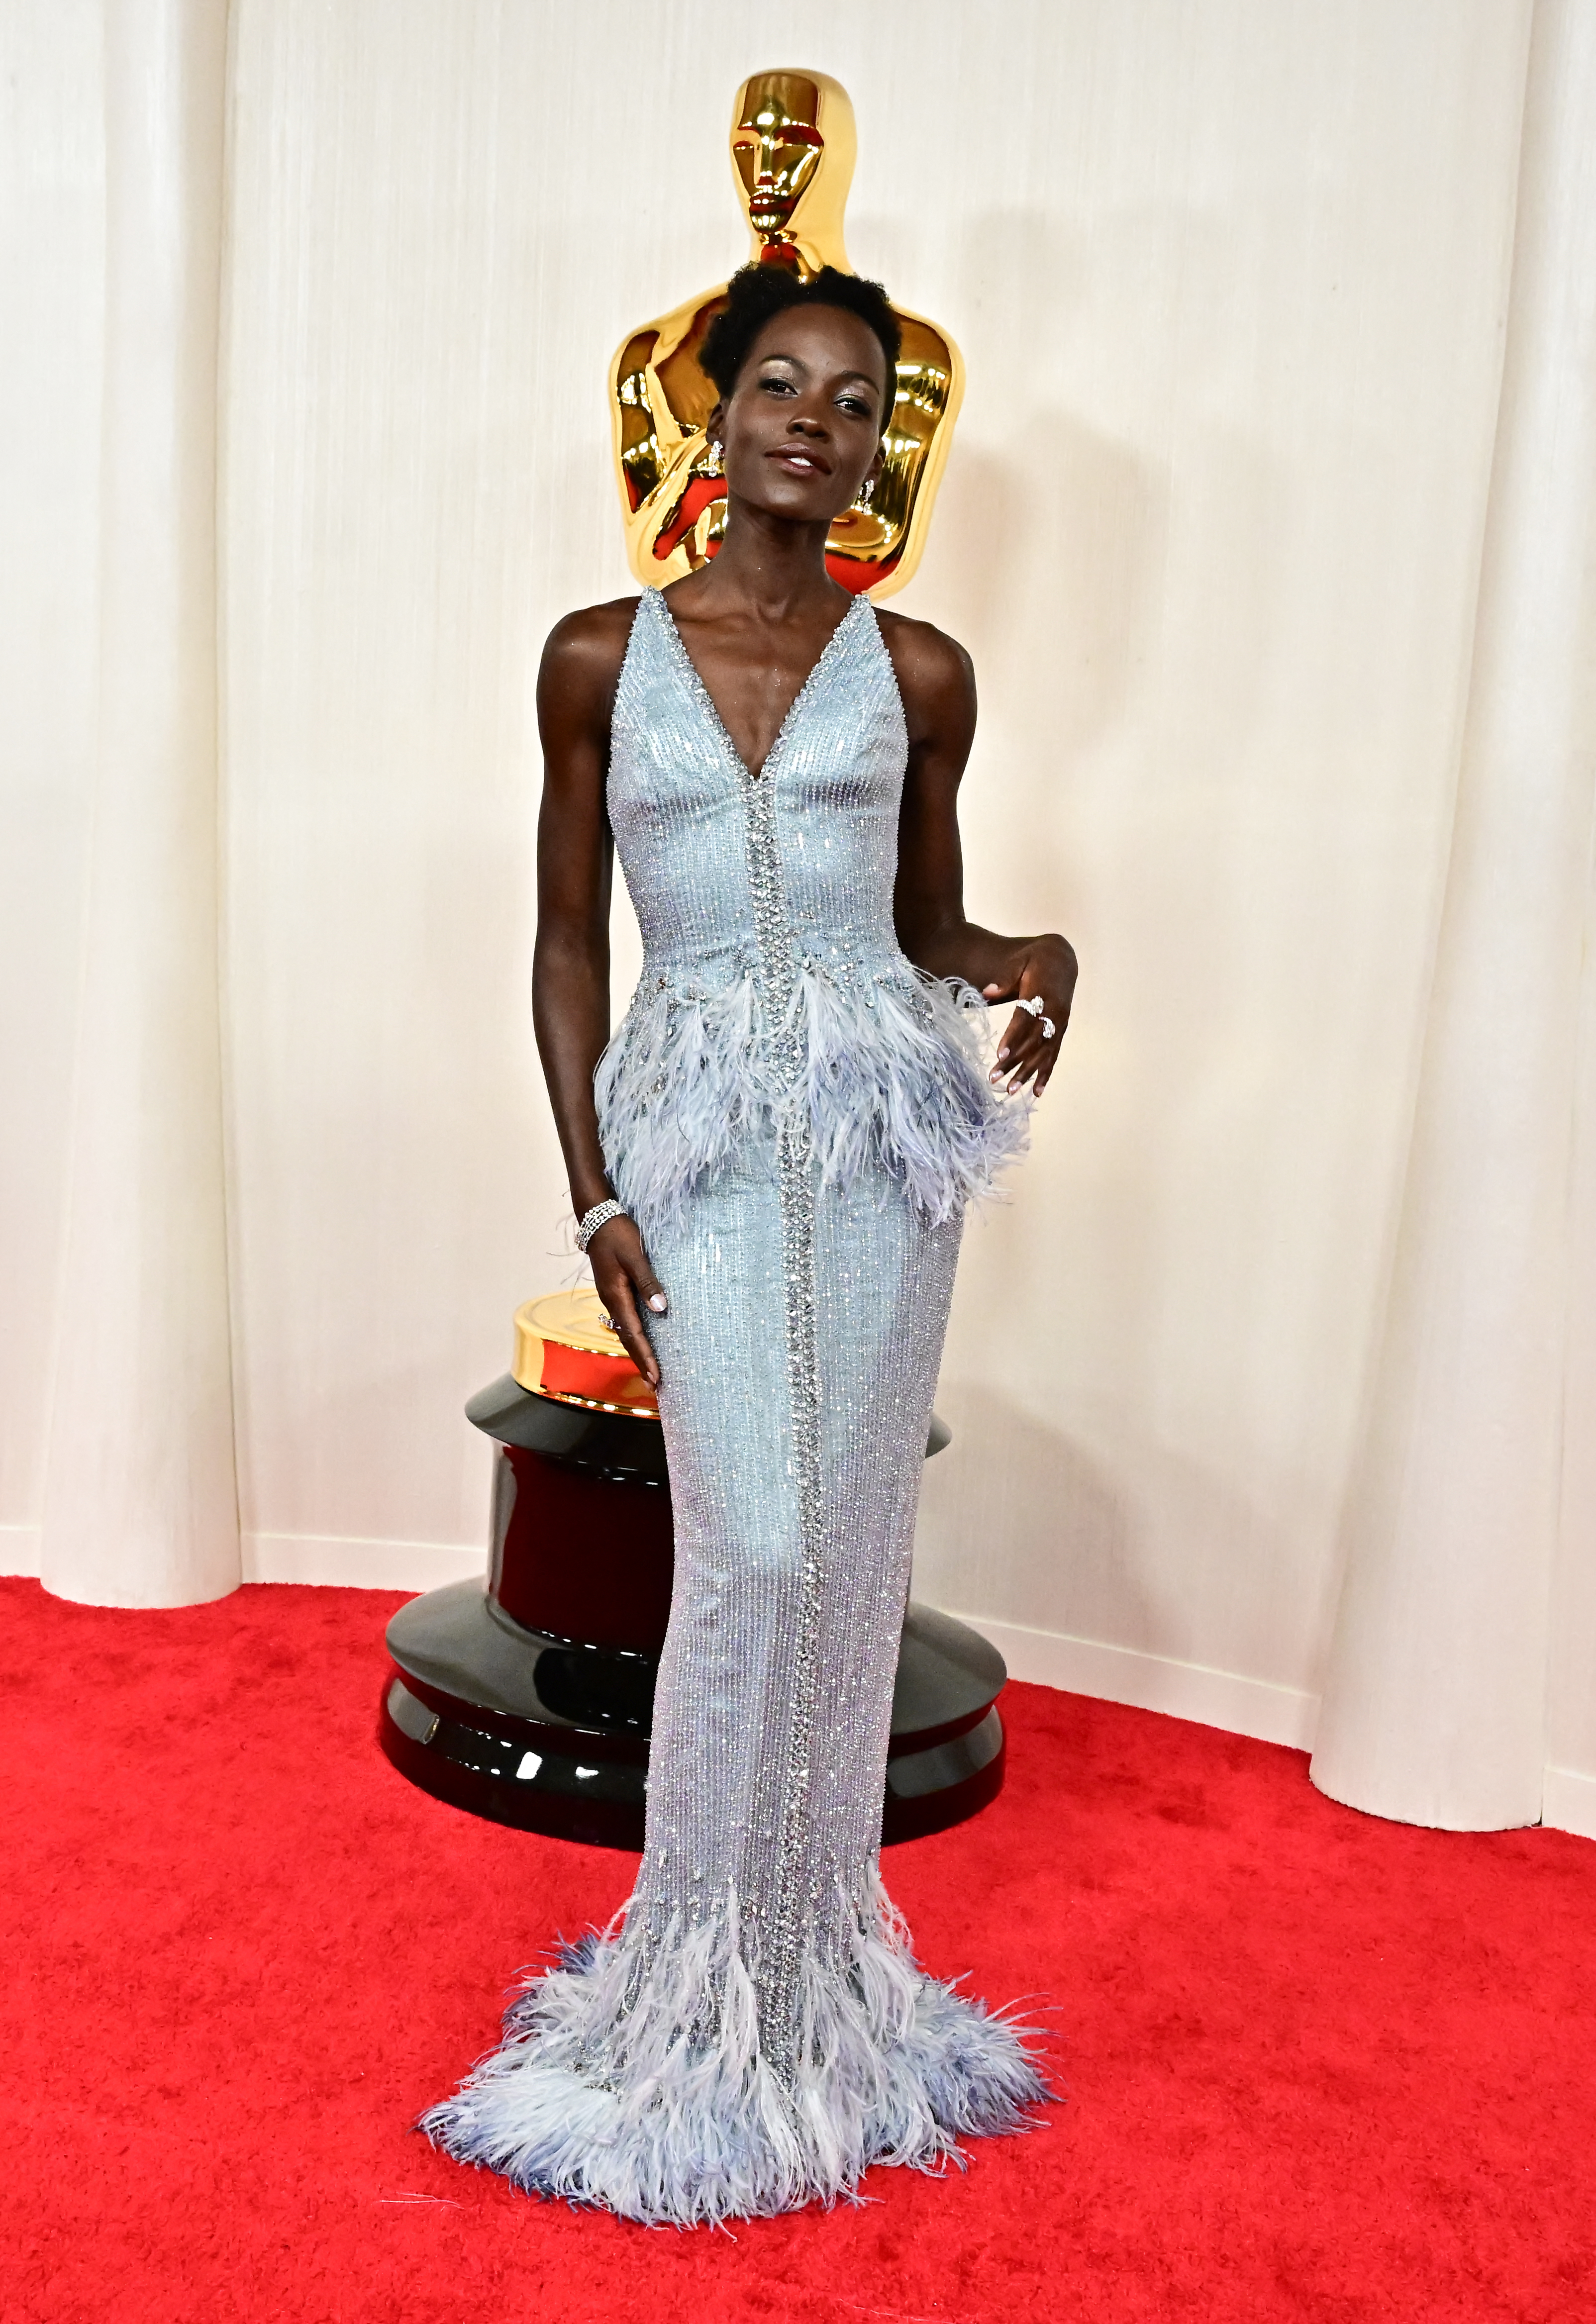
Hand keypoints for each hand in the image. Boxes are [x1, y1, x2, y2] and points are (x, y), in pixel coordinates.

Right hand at [587, 1215, 666, 1387]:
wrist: (596, 1218)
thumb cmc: (617, 1234)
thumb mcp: (635, 1256)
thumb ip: (648, 1282)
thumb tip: (660, 1308)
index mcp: (615, 1295)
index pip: (632, 1333)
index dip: (645, 1356)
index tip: (655, 1376)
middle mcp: (611, 1300)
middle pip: (626, 1338)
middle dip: (641, 1361)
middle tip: (655, 1384)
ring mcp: (611, 1296)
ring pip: (625, 1330)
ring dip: (637, 1351)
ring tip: (650, 1370)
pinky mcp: (614, 1291)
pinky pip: (625, 1320)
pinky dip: (634, 1335)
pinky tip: (642, 1341)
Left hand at [983, 935, 1077, 1095]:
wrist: (1063, 959)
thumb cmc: (1035, 960)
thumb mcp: (1019, 961)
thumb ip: (1004, 978)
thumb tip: (986, 992)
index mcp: (1042, 993)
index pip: (1026, 1019)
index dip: (1013, 1038)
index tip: (999, 1055)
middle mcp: (1054, 1012)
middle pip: (1033, 1042)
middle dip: (1015, 1062)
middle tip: (995, 1079)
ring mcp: (1059, 1023)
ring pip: (1043, 1053)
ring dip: (1027, 1073)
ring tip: (1011, 1090)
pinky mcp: (1061, 1031)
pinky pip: (1054, 1055)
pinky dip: (1045, 1074)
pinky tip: (1037, 1092)